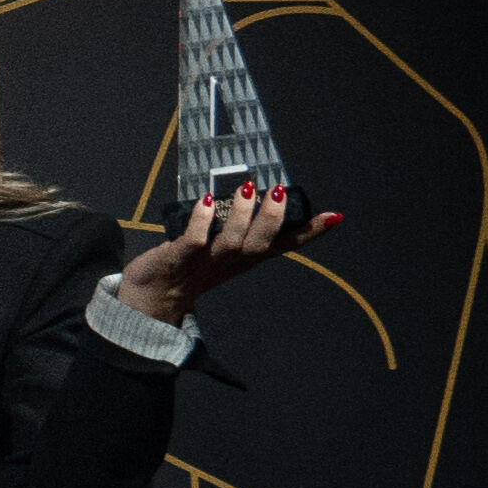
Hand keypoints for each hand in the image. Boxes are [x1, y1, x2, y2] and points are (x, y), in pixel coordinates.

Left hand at [115, 178, 328, 324]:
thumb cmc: (193, 267)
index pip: (284, 244)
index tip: (334, 217)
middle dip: (272, 219)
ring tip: (247, 190)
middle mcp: (231, 260)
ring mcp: (205, 261)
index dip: (309, 232)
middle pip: (260, 244)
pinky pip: (192, 241)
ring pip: (230, 242)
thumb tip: (262, 196)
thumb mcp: (225, 249)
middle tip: (280, 192)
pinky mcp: (177, 258)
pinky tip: (205, 202)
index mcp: (247, 258)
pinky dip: (200, 222)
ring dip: (240, 216)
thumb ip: (244, 227)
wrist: (153, 297)